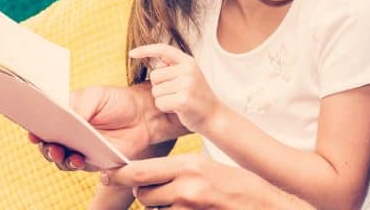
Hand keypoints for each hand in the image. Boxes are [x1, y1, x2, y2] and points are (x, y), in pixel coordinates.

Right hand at [29, 84, 164, 171]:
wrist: (143, 114)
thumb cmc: (117, 101)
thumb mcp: (95, 96)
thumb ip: (78, 105)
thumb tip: (63, 115)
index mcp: (64, 117)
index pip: (43, 125)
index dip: (35, 129)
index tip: (33, 132)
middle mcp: (68, 135)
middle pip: (47, 145)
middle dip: (45, 146)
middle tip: (49, 144)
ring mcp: (79, 149)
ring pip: (60, 159)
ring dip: (58, 157)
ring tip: (62, 152)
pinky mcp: (92, 161)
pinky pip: (78, 166)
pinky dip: (75, 164)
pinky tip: (78, 159)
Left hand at [102, 154, 312, 209]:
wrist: (261, 205)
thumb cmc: (237, 185)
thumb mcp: (208, 167)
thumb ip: (180, 171)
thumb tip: (149, 176)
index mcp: (190, 165)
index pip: (141, 170)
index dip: (120, 174)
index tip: (107, 174)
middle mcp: (186, 186)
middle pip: (143, 193)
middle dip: (147, 194)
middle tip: (164, 192)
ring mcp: (188, 208)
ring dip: (161, 208)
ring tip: (186, 202)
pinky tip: (193, 208)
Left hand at [130, 44, 220, 133]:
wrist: (214, 115)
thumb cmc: (197, 97)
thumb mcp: (188, 76)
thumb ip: (173, 68)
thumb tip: (157, 63)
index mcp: (188, 62)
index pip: (163, 49)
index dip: (146, 50)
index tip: (132, 53)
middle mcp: (188, 70)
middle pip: (154, 75)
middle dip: (160, 87)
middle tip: (177, 93)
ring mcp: (187, 84)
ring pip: (156, 91)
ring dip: (163, 99)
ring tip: (179, 101)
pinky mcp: (183, 99)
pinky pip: (160, 103)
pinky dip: (165, 108)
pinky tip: (179, 109)